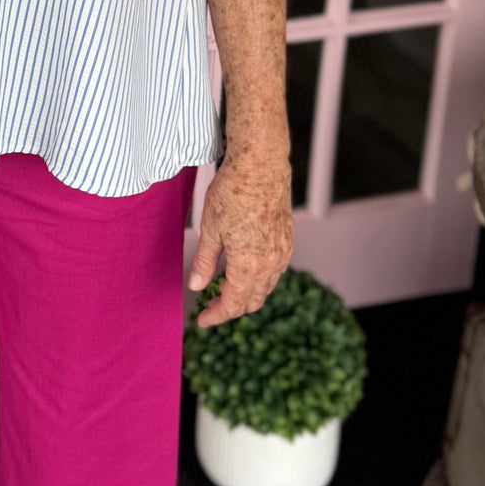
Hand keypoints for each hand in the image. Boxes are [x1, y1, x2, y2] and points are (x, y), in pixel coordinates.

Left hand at [188, 147, 293, 325]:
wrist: (261, 165)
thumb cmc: (232, 192)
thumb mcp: (210, 229)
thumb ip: (204, 262)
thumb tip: (197, 286)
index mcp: (248, 265)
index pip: (232, 304)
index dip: (216, 316)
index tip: (202, 320)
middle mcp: (270, 264)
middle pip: (252, 302)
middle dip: (230, 308)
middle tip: (210, 306)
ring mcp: (282, 252)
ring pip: (266, 288)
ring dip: (246, 294)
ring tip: (224, 288)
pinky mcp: (288, 240)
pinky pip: (275, 271)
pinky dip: (259, 279)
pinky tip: (244, 270)